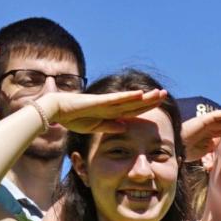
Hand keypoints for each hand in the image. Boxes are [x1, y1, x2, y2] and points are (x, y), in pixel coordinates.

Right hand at [43, 86, 168, 134]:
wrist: (54, 110)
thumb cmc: (72, 118)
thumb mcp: (95, 127)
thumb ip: (110, 127)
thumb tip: (125, 127)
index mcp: (111, 113)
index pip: (133, 110)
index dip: (146, 106)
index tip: (160, 104)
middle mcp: (111, 106)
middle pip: (135, 103)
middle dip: (151, 99)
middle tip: (166, 94)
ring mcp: (105, 103)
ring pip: (130, 100)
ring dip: (145, 97)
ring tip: (159, 92)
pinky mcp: (98, 101)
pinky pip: (116, 99)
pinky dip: (128, 97)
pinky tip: (139, 94)